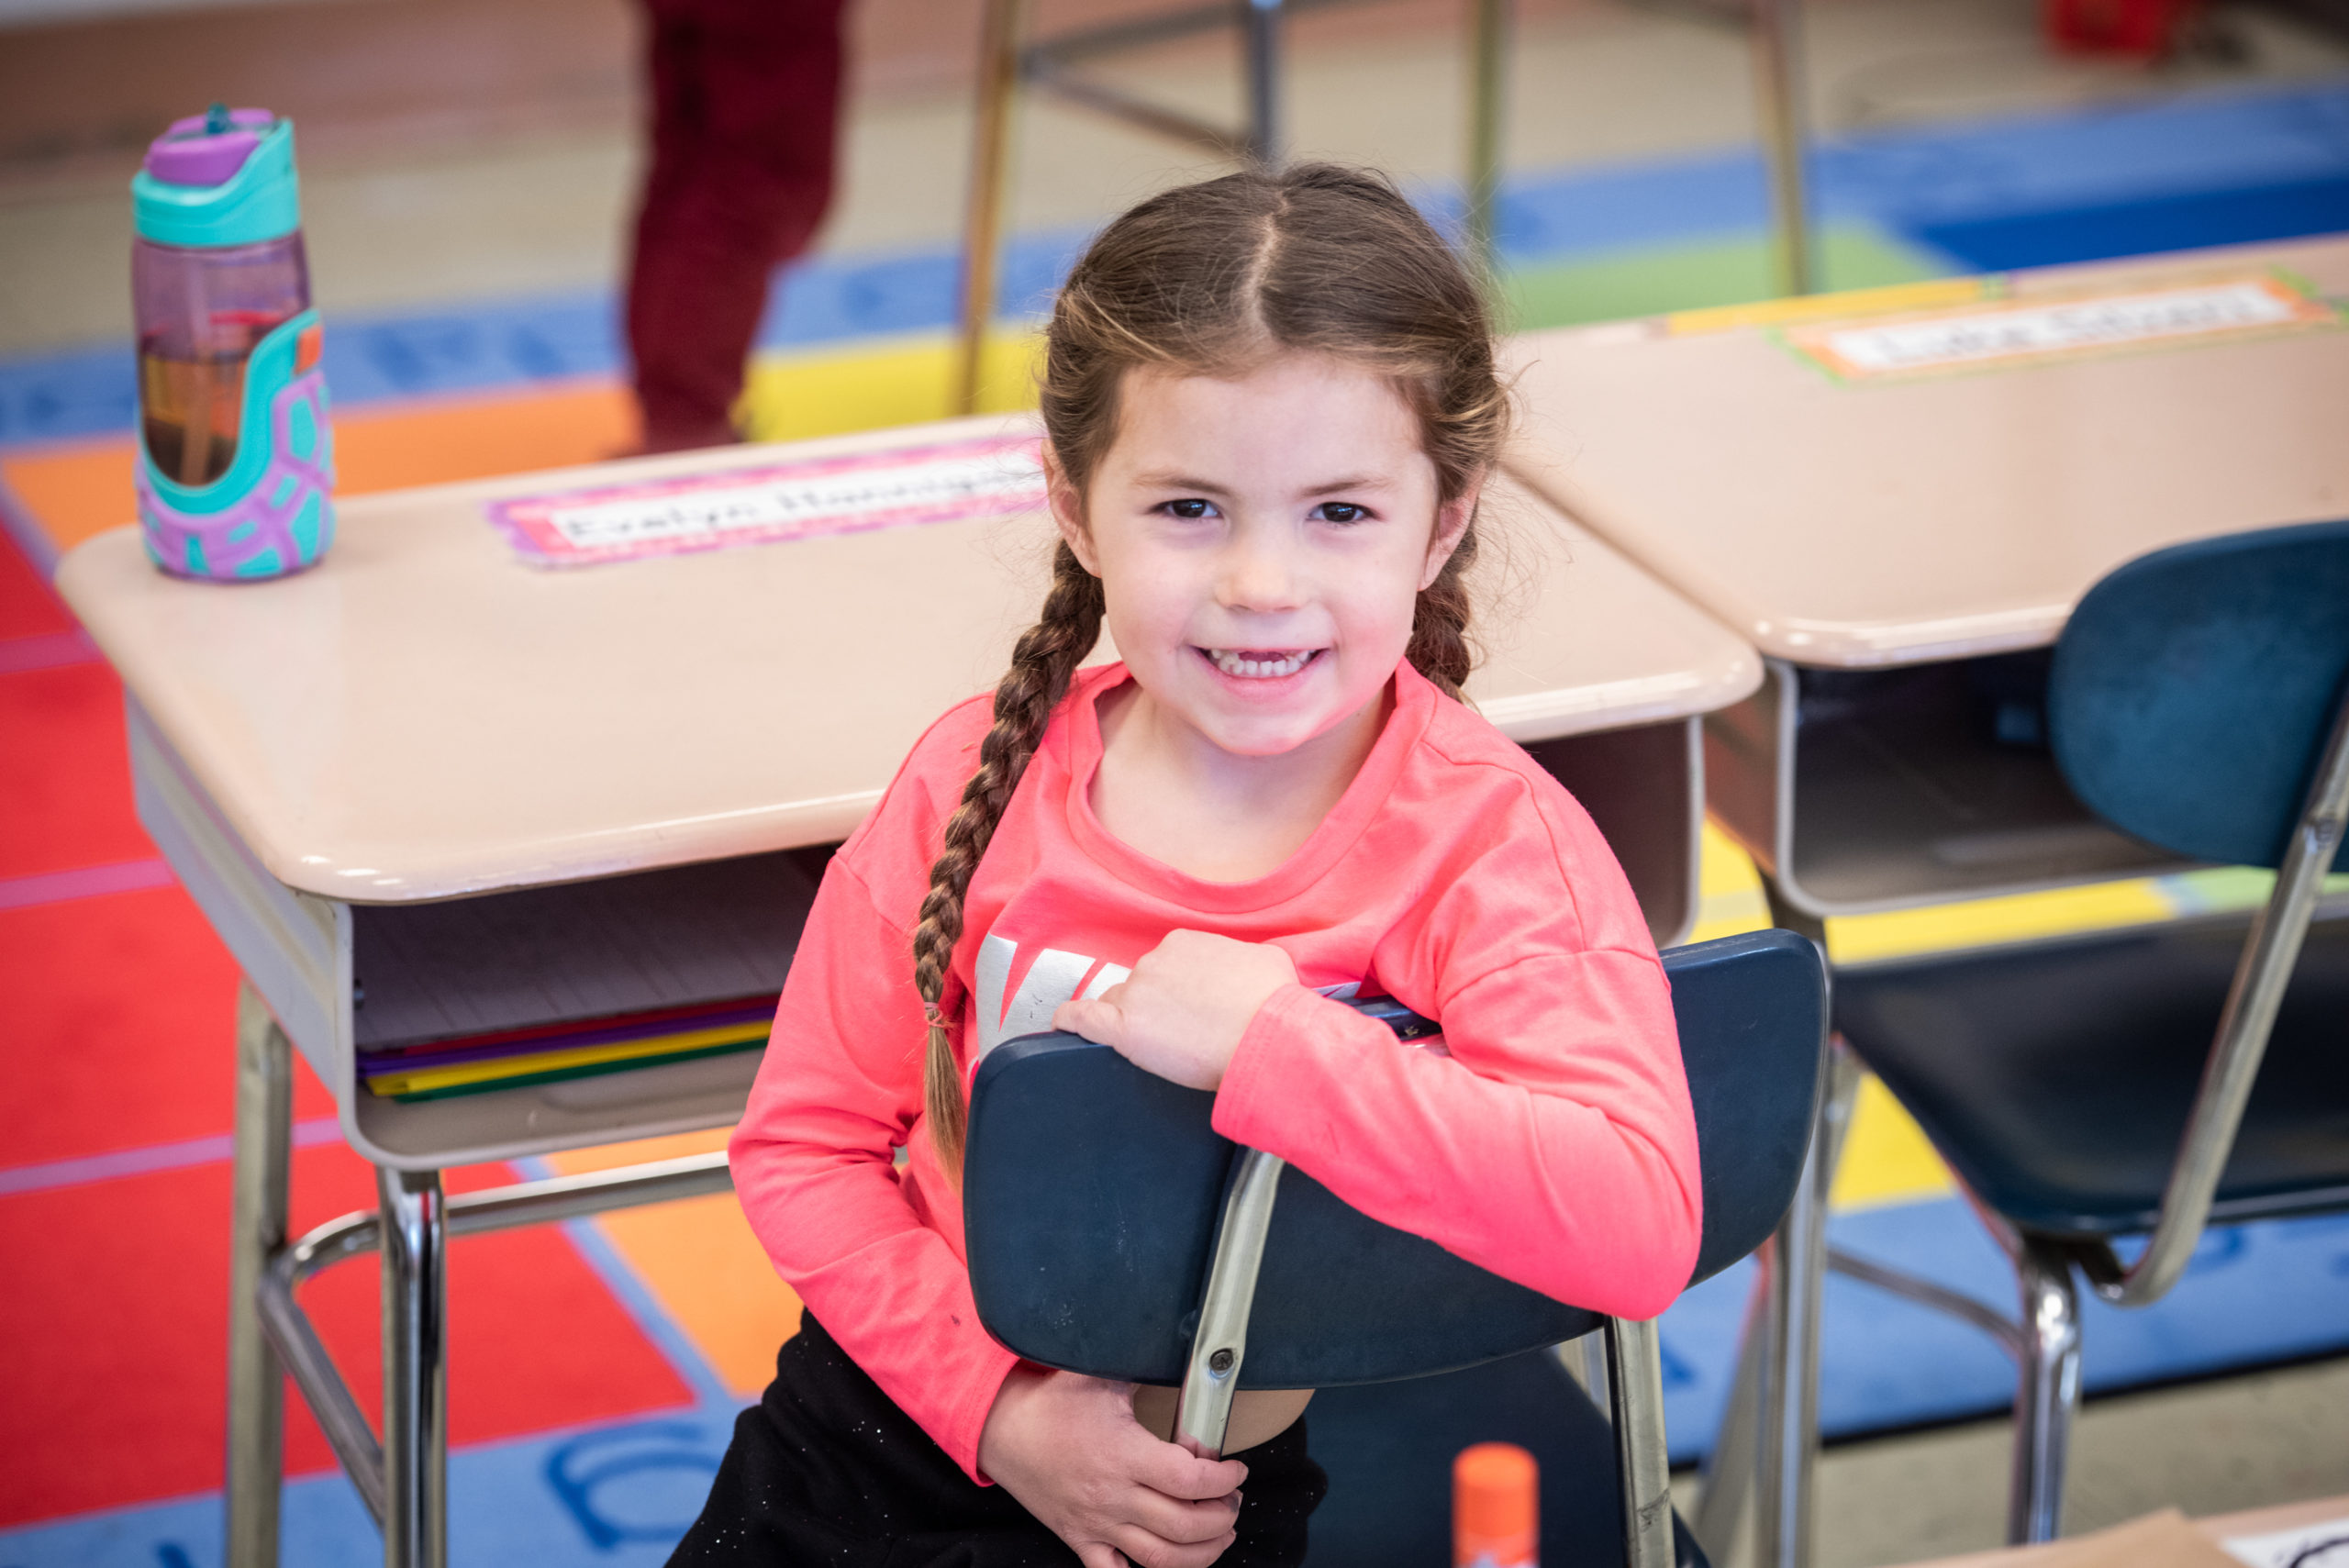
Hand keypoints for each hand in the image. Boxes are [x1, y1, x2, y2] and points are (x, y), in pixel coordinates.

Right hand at [979, 1363, 1247, 1567]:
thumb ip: (1147, 1368)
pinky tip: (1167, 1562)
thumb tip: (1188, 1363)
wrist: (1000, 1428)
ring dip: (1201, 1553)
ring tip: (1219, 1534)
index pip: (1191, 1480)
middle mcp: (1113, 1496)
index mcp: (1124, 1454)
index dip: (1224, 1479)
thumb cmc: (1050, 1401)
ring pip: (1161, 1558)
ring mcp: (1096, 1523)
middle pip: (1185, 1525)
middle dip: (1222, 1516)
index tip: (1235, 1469)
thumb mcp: (1103, 1376)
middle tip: (1232, 1500)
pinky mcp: (1079, 1539)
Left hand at [1053, 930, 1297, 1091]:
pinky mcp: (1123, 1028)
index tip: (1189, 1011)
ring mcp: (1136, 993)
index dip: (1173, 992)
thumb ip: (1247, 959)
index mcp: (1182, 943)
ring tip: (1157, 1047)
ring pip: (1117, 1004)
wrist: (1267, 1037)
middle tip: (1181, 1034)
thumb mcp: (1269, 961)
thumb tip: (1250, 967)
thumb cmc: (1274, 1004)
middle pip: (1139, 986)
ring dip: (1129, 1021)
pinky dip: (1070, 1021)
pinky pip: (1081, 1018)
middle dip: (1153, 1007)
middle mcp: (1153, 961)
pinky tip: (1063, 1027)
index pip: (1162, 967)